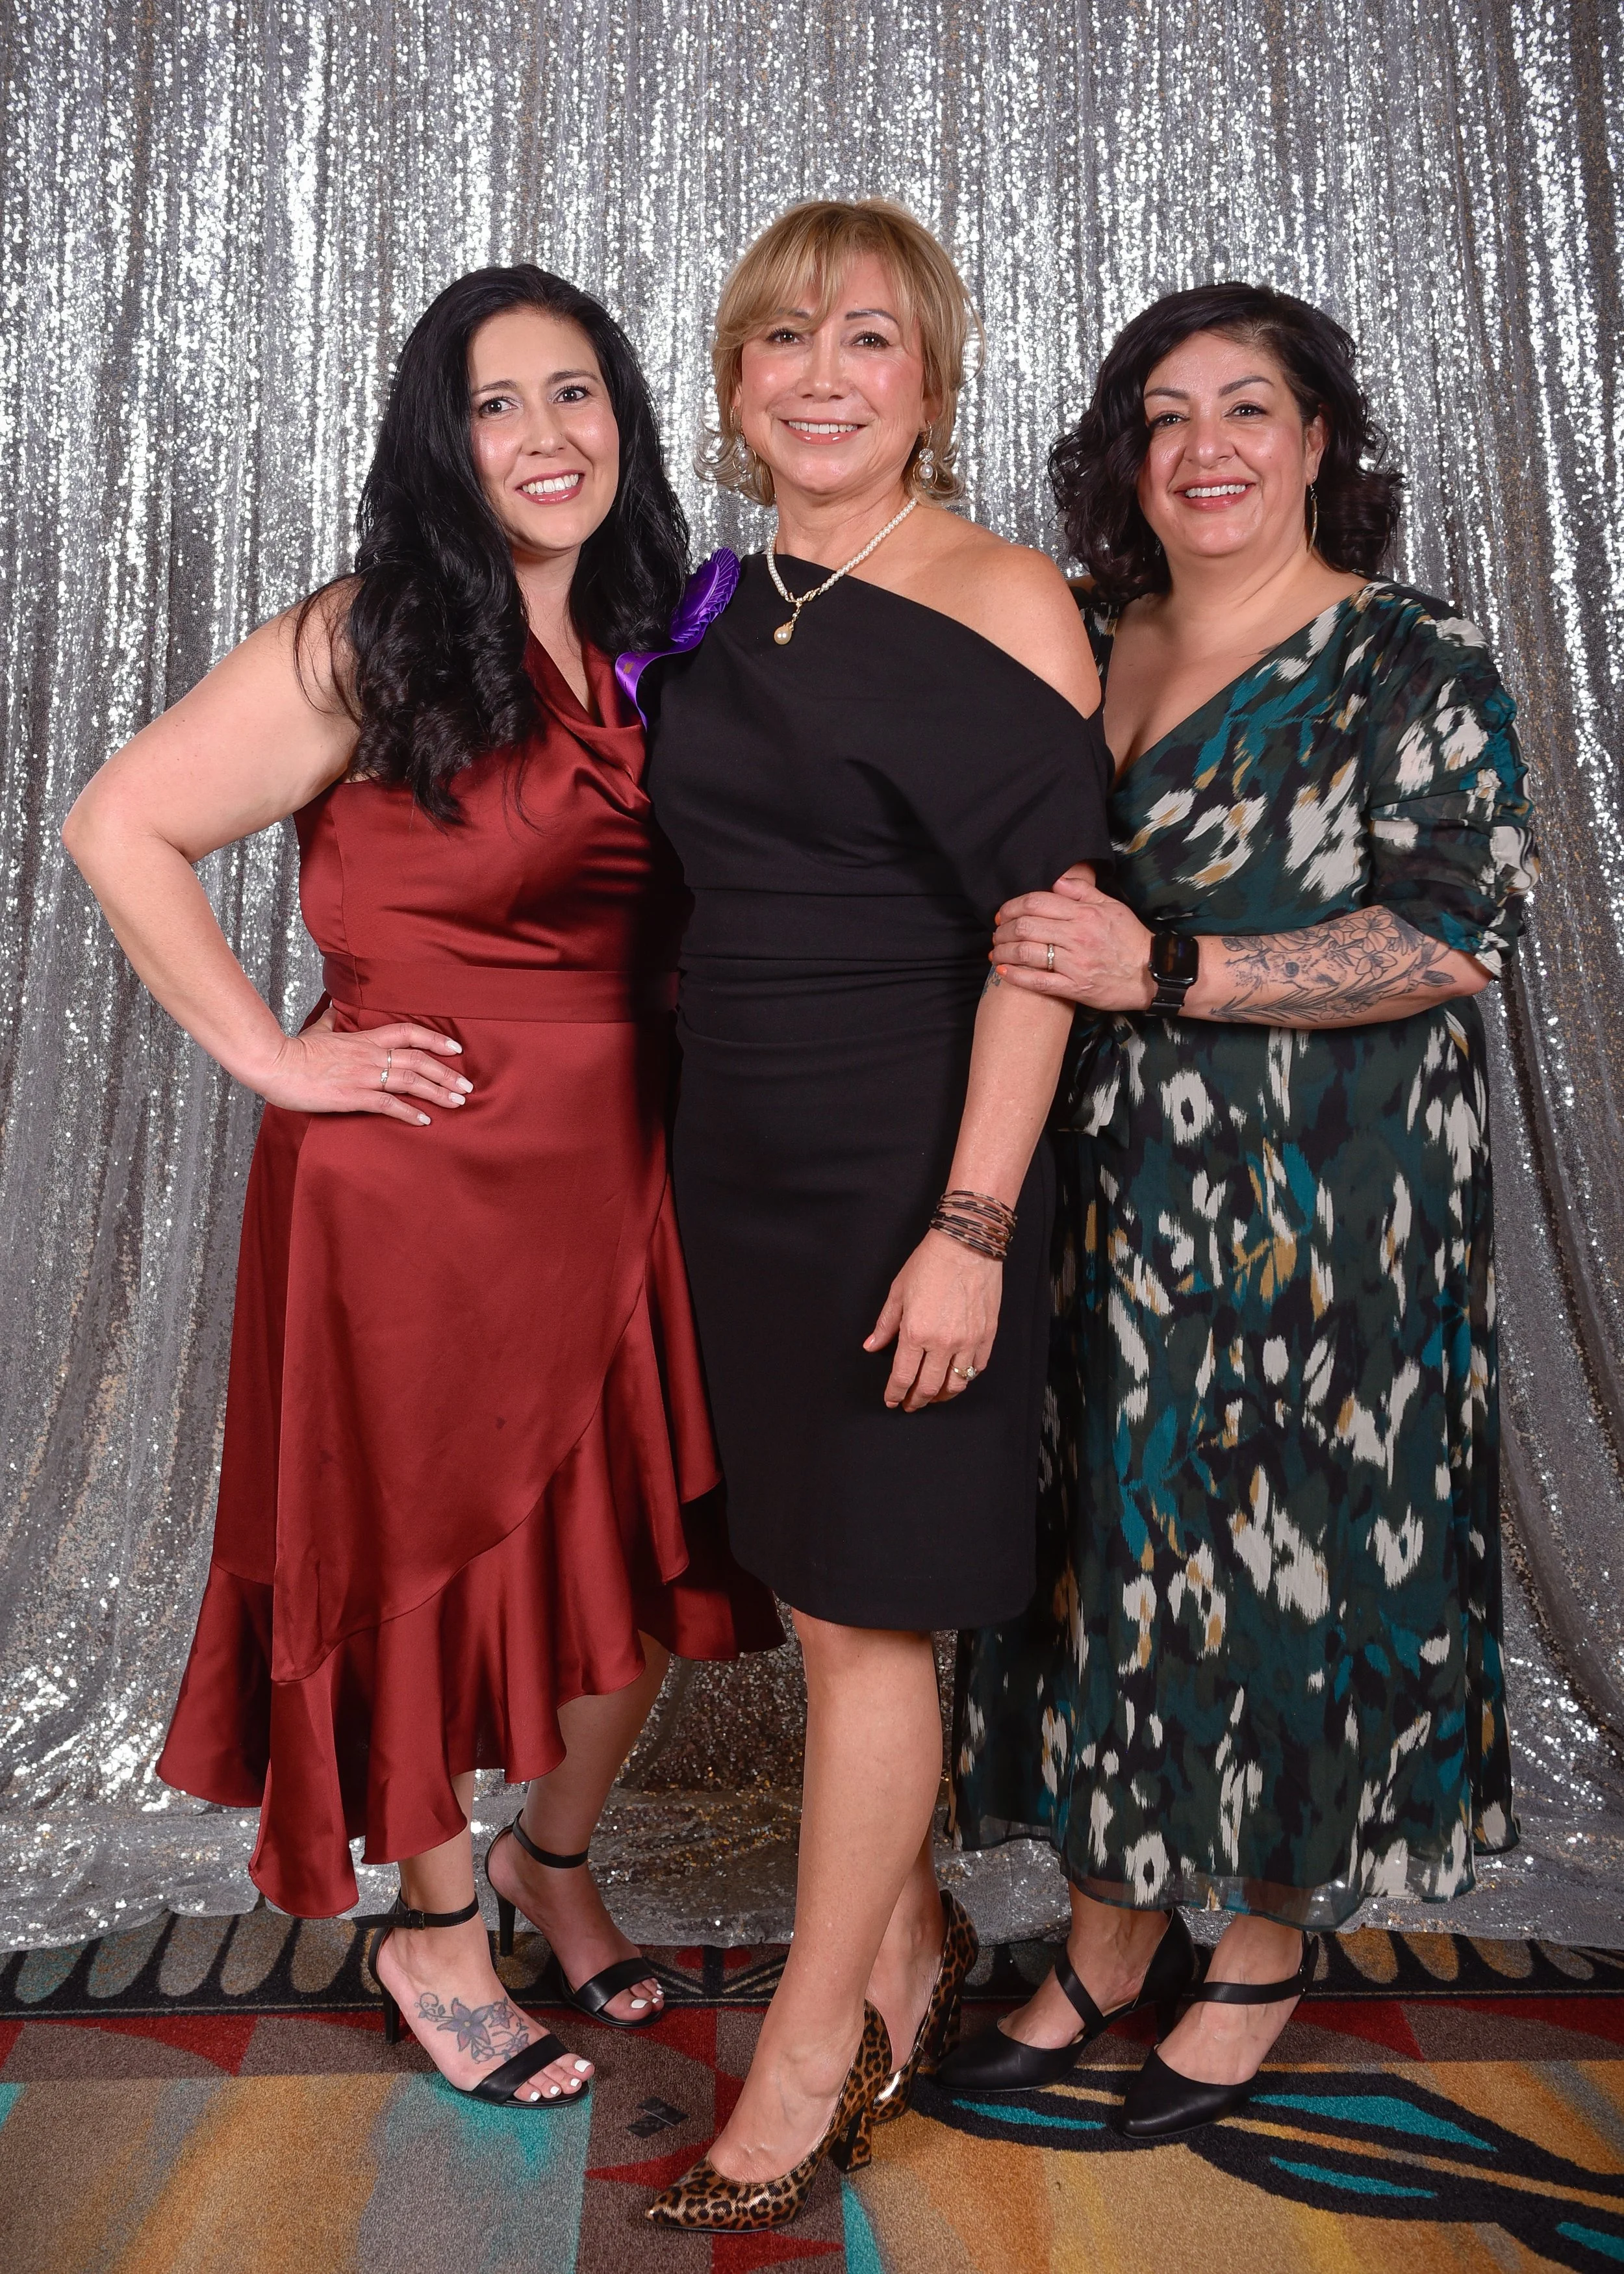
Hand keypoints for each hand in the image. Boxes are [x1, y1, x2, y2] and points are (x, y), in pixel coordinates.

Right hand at [260, 1020, 472, 1124]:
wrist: (273, 1063)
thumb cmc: (293, 1050)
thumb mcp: (316, 1030)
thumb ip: (330, 1022)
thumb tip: (331, 1010)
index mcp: (364, 1039)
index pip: (408, 1032)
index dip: (435, 1038)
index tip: (456, 1048)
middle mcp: (370, 1055)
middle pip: (419, 1059)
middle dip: (447, 1073)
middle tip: (467, 1086)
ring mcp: (363, 1076)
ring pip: (411, 1081)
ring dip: (438, 1092)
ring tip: (457, 1103)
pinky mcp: (353, 1096)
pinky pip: (389, 1105)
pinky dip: (410, 1113)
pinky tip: (425, 1121)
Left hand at [864, 1229, 1002, 1411]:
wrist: (967, 1245)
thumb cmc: (930, 1263)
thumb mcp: (898, 1291)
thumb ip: (885, 1324)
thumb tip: (871, 1346)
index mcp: (915, 1332)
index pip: (902, 1377)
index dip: (895, 1394)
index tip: (892, 1401)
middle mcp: (942, 1343)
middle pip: (929, 1387)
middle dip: (917, 1400)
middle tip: (911, 1404)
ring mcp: (968, 1341)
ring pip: (956, 1384)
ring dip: (942, 1395)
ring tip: (934, 1396)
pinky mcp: (987, 1335)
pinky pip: (977, 1368)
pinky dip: (966, 1377)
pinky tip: (957, 1376)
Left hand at [991, 864, 1155, 1009]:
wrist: (1152, 973)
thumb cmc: (1130, 938)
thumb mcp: (1112, 906)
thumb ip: (1083, 891)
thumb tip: (1056, 880)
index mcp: (1084, 914)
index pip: (1036, 903)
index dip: (1011, 906)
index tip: (1001, 913)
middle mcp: (1076, 937)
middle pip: (1026, 927)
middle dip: (1003, 930)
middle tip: (996, 933)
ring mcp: (1075, 964)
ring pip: (1026, 953)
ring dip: (1003, 952)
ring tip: (995, 952)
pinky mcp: (1075, 988)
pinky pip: (1038, 981)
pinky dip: (1016, 976)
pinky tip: (1003, 971)